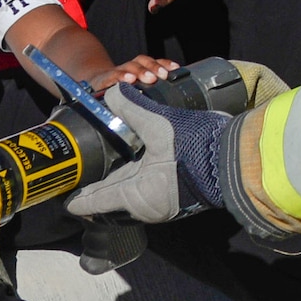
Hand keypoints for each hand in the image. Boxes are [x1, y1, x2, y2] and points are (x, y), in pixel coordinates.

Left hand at [65, 85, 227, 223]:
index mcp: (135, 196)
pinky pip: (145, 195)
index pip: (93, 204)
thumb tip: (112, 92)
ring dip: (115, 186)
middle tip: (79, 177)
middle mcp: (147, 208)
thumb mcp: (160, 124)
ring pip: (128, 199)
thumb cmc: (198, 149)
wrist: (238, 162)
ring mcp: (163, 206)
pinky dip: (133, 183)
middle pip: (109, 202)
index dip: (75, 199)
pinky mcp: (177, 200)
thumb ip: (131, 107)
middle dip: (94, 191)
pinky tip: (132, 167)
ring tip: (102, 170)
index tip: (62, 195)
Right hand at [91, 55, 180, 92]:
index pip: (155, 62)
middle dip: (155, 67)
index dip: (165, 63)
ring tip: (150, 78)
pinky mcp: (107, 78)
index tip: (176, 69)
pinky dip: (121, 77)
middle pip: (144, 62)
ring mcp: (119, 71)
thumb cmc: (124, 87)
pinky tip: (128, 80)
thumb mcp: (140, 87)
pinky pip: (114, 75)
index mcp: (142, 67)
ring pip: (131, 67)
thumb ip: (155, 89)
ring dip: (141, 71)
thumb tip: (175, 97)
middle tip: (163, 75)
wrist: (98, 82)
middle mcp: (132, 66)